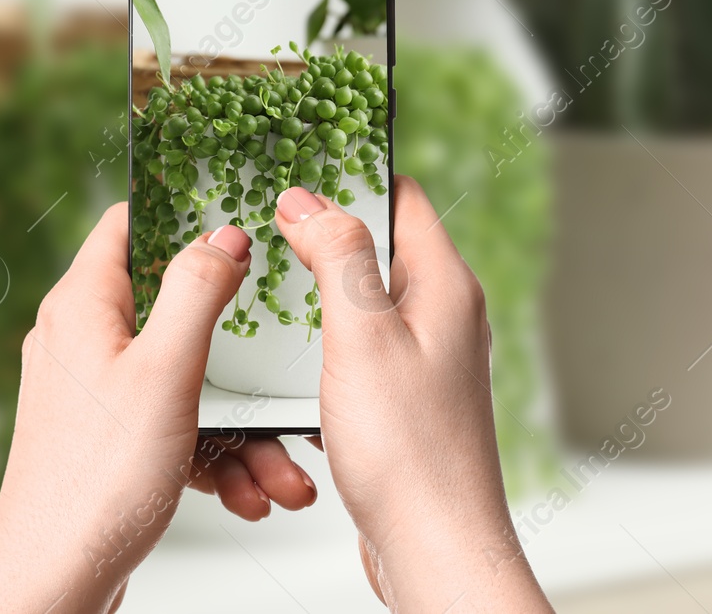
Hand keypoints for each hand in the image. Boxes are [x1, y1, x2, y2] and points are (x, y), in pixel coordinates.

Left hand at [0, 206, 317, 613]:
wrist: (54, 582)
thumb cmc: (97, 483)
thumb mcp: (165, 370)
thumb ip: (197, 291)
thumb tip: (223, 234)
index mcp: (83, 308)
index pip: (130, 224)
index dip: (183, 214)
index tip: (239, 220)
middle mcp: (82, 342)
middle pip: (174, 307)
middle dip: (236, 344)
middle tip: (279, 355)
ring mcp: (96, 393)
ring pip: (187, 377)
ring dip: (239, 418)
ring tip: (278, 464)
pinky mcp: (111, 440)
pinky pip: (177, 425)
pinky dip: (216, 451)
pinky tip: (250, 487)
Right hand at [274, 178, 551, 611]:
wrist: (435, 546)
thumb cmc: (408, 450)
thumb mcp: (363, 337)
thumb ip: (340, 259)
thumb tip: (309, 198)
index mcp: (446, 286)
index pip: (401, 197)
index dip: (350, 175)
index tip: (295, 165)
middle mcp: (445, 316)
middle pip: (380, 247)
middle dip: (324, 236)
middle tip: (265, 228)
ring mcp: (429, 360)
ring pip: (365, 305)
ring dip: (319, 299)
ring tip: (267, 294)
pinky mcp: (408, 401)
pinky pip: (360, 354)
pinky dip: (325, 349)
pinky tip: (289, 365)